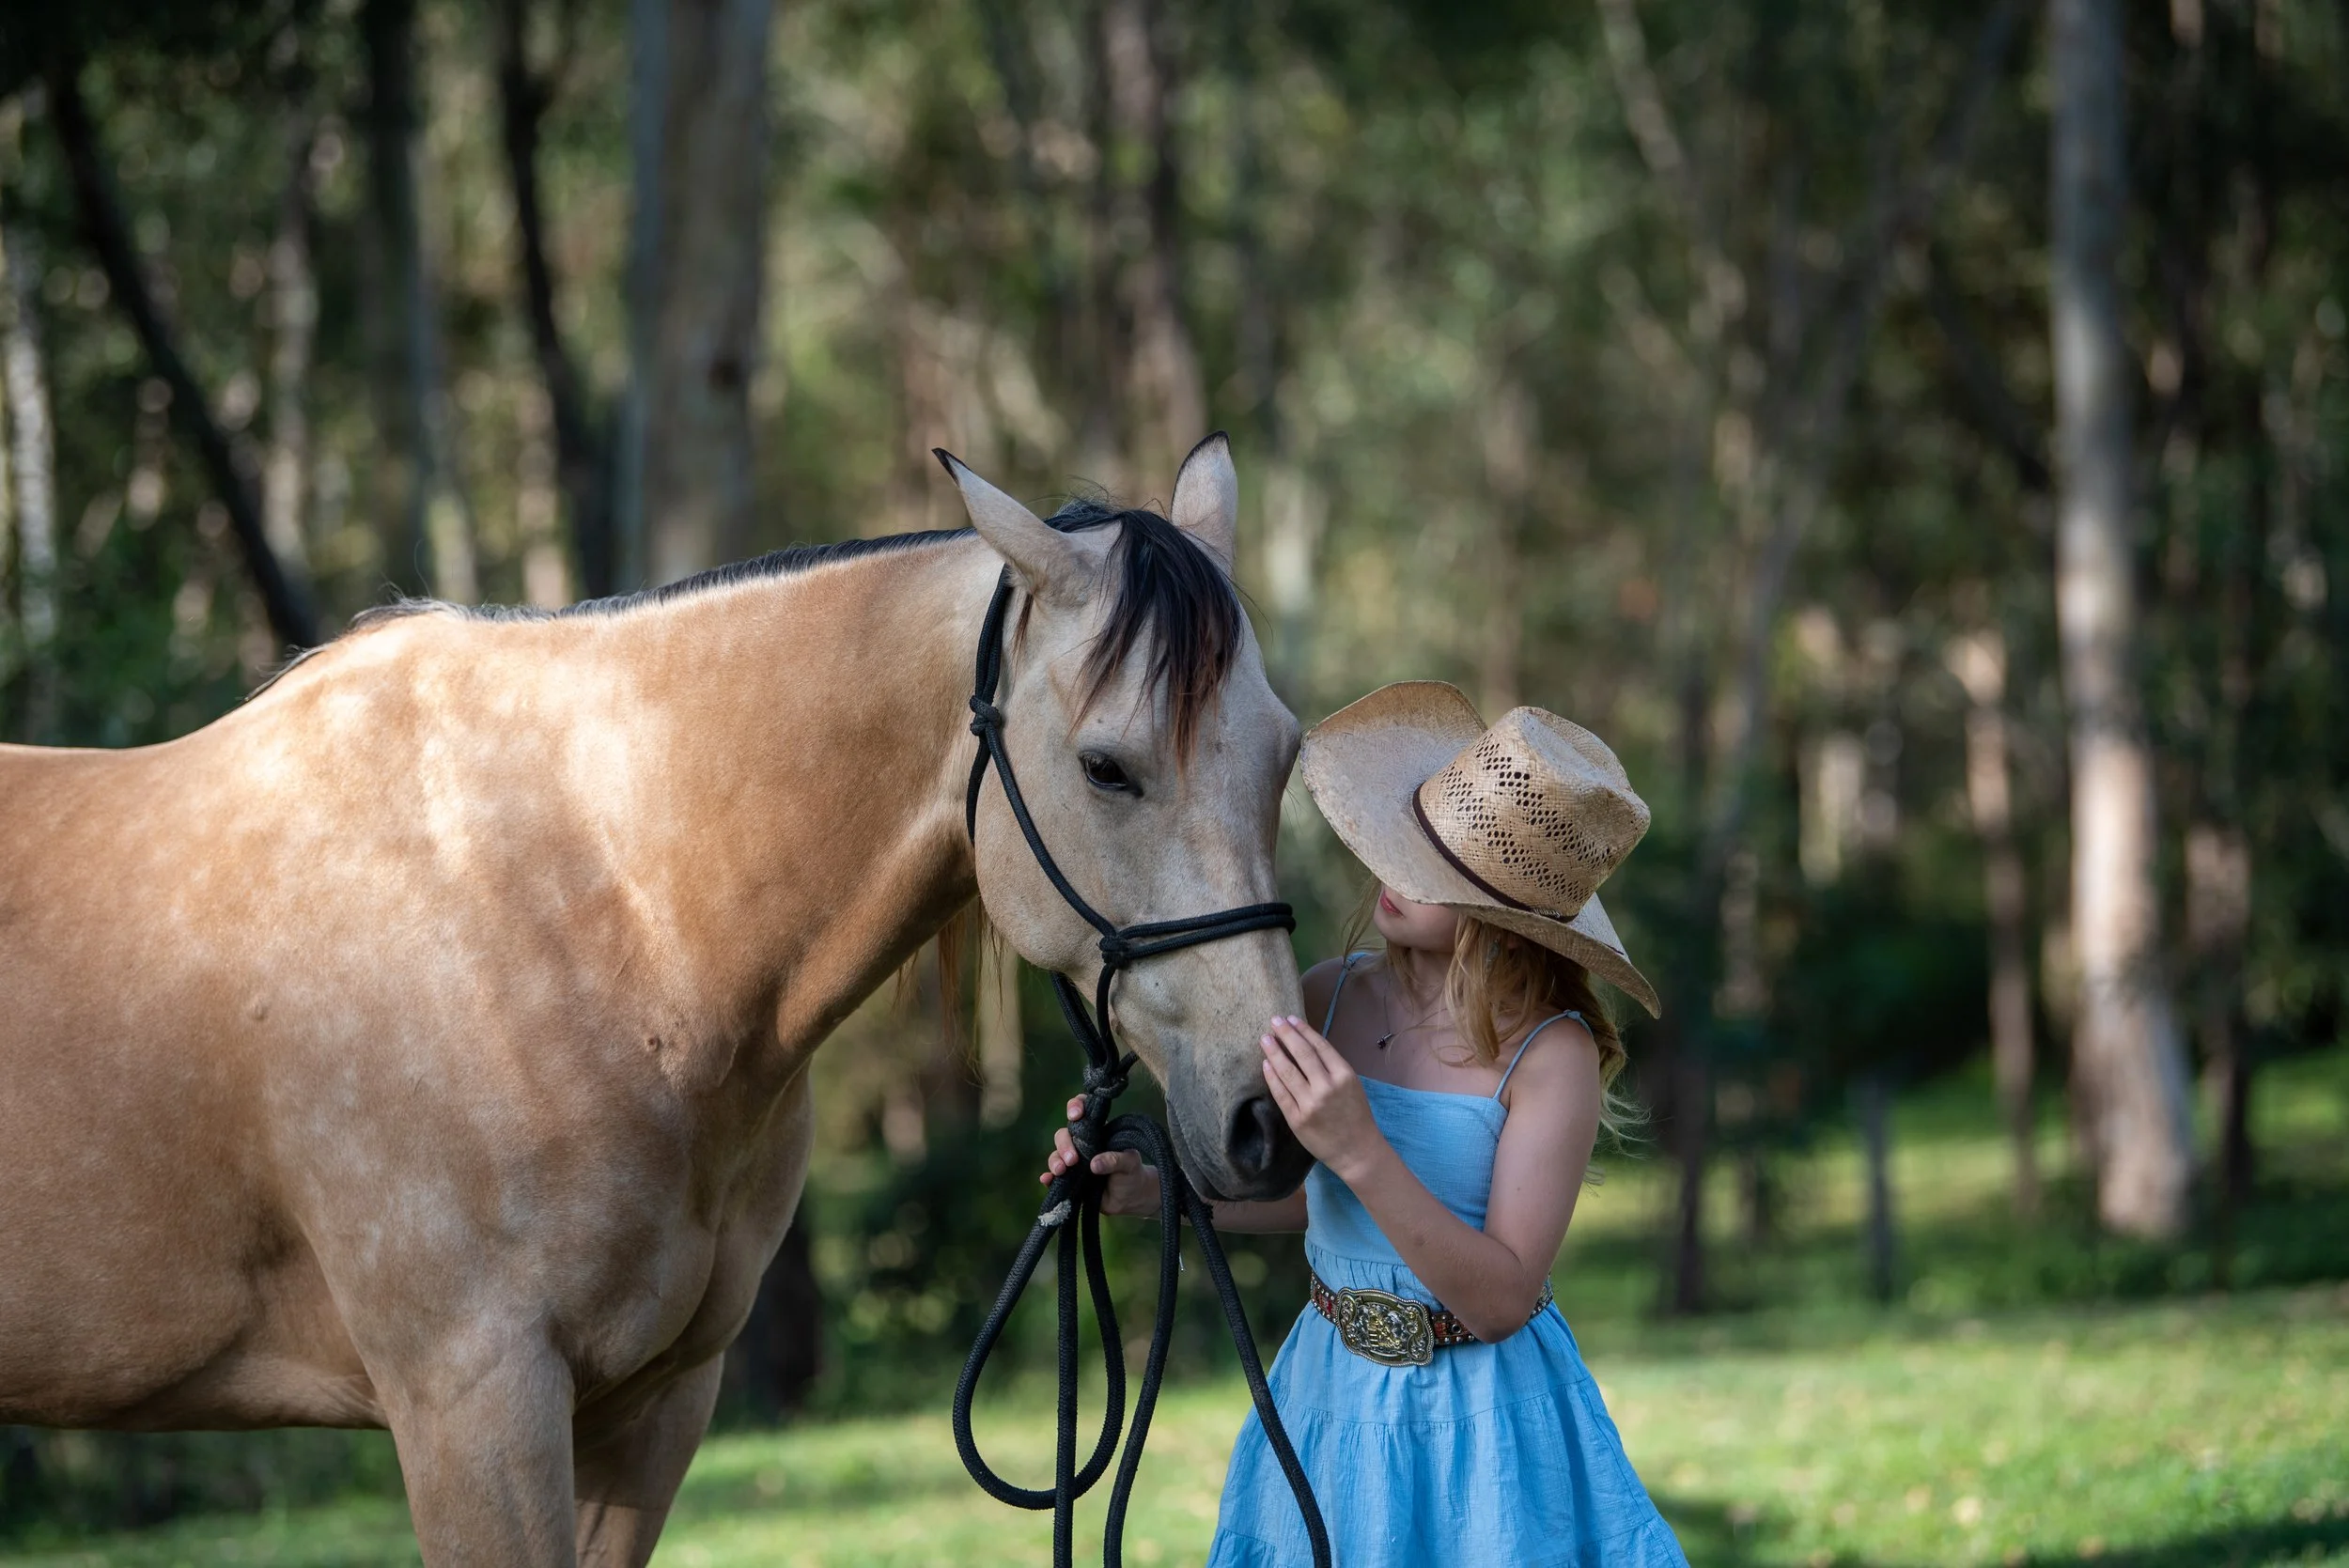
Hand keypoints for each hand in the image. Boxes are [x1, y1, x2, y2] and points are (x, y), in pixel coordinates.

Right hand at [1039, 1097, 1163, 1217]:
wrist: (1130, 1199)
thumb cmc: (1132, 1174)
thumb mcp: (1130, 1164)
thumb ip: (1115, 1160)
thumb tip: (1093, 1164)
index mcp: (1097, 1132)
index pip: (1083, 1111)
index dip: (1075, 1107)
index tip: (1076, 1115)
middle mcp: (1082, 1144)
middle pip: (1064, 1135)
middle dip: (1065, 1144)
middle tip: (1073, 1159)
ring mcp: (1074, 1162)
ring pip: (1056, 1155)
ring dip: (1055, 1161)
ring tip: (1061, 1171)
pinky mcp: (1069, 1180)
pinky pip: (1053, 1176)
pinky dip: (1047, 1177)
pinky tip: (1046, 1179)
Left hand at [1260, 1016, 1384, 1180]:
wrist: (1356, 1151)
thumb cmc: (1356, 1115)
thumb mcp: (1352, 1085)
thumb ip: (1332, 1067)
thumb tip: (1307, 1044)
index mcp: (1344, 1075)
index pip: (1319, 1046)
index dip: (1303, 1030)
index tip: (1291, 1019)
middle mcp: (1326, 1087)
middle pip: (1302, 1054)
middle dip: (1286, 1034)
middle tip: (1274, 1021)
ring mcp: (1310, 1103)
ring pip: (1287, 1071)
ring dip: (1274, 1052)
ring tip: (1265, 1038)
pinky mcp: (1297, 1119)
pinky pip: (1280, 1093)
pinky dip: (1271, 1077)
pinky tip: (1265, 1064)